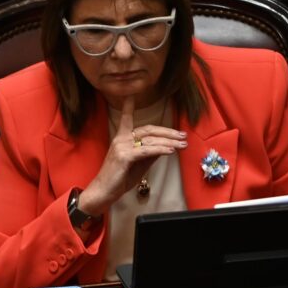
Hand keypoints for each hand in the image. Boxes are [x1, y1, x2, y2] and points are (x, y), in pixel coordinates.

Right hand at [78, 96, 186, 215]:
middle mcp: (121, 139)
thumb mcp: (139, 164)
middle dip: (168, 132)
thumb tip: (165, 146)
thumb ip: (150, 154)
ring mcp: (122, 146)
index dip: (128, 107)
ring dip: (170, 142)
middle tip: (183, 135)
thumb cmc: (120, 179)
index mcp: (122, 138)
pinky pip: (147, 151)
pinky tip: (171, 150)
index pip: (126, 119)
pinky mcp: (125, 156)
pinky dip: (161, 150)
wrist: (104, 192)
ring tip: (183, 144)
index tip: (130, 95)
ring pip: (150, 140)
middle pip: (148, 130)